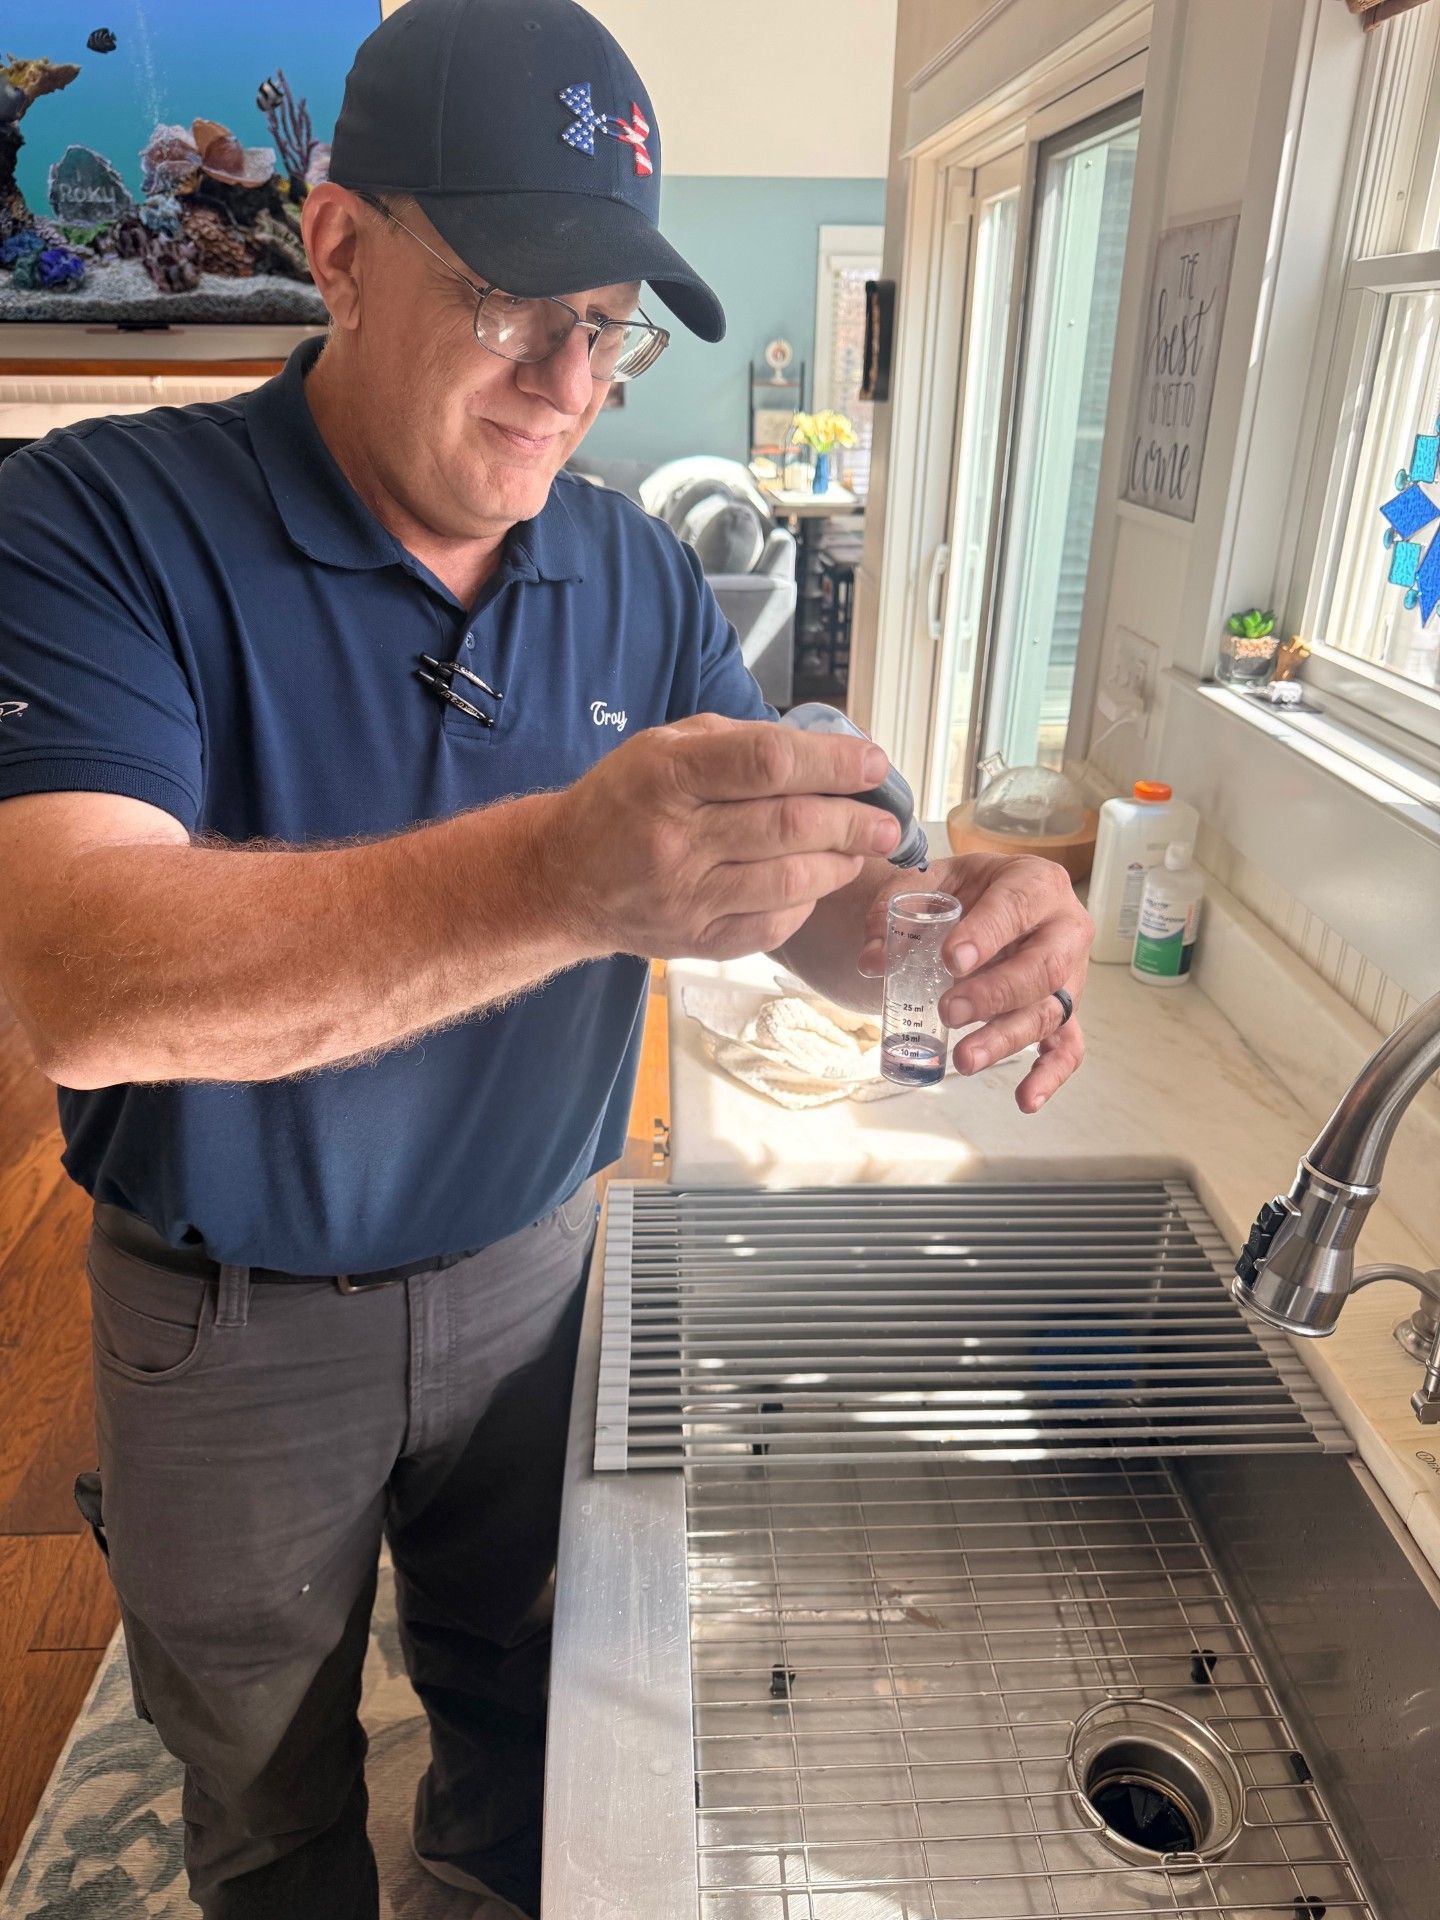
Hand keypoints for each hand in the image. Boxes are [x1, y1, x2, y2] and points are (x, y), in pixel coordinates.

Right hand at [551, 714, 903, 961]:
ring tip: (861, 849)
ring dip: (841, 864)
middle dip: (854, 821)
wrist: (563, 878)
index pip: (768, 763)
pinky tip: (815, 883)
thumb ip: (741, 743)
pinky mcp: (696, 941)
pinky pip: (774, 924)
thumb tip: (829, 753)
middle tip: (886, 820)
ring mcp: (686, 897)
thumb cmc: (624, 800)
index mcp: (665, 774)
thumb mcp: (665, 745)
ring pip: (791, 880)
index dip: (833, 763)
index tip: (874, 765)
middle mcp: (675, 838)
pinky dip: (807, 902)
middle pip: (790, 826)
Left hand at [858, 852, 1092, 1112]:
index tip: (952, 960)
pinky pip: (1068, 1047)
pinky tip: (1025, 1100)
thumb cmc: (965, 890)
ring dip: (1007, 1039)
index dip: (987, 934)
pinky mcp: (1065, 1011)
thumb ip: (895, 912)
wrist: (987, 900)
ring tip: (965, 1060)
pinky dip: (1050, 1076)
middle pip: (1043, 967)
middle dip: (995, 994)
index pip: (1017, 907)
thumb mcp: (929, 882)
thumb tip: (872, 962)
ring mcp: (1070, 974)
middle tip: (949, 1012)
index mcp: (1035, 883)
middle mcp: (1064, 928)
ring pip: (1049, 1011)